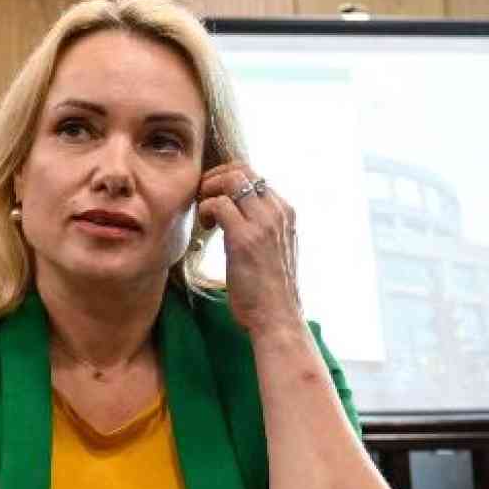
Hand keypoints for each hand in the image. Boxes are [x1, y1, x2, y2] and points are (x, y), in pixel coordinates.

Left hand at [197, 162, 302, 337]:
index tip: (213, 196)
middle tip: (203, 198)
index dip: (227, 179)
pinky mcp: (245, 238)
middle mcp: (279, 212)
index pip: (254, 175)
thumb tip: (236, 214)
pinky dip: (205, 210)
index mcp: (286, 213)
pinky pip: (218, 203)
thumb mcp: (274, 249)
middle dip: (215, 177)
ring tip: (203, 214)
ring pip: (232, 180)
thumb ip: (262, 227)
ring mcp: (264, 224)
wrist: (277, 318)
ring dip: (209, 190)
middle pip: (242, 169)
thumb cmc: (270, 290)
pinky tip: (205, 227)